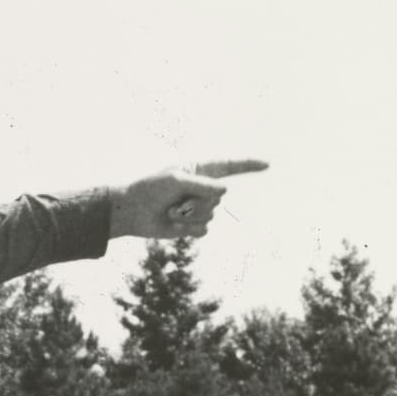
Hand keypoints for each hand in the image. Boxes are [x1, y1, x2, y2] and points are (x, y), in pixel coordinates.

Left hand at [109, 159, 268, 240]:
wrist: (130, 211)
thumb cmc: (149, 189)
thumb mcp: (176, 180)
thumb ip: (203, 184)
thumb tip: (225, 191)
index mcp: (198, 170)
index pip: (229, 166)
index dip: (248, 165)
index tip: (266, 165)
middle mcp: (202, 188)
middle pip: (218, 197)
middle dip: (196, 201)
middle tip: (173, 199)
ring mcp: (198, 207)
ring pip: (211, 215)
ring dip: (188, 215)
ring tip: (170, 211)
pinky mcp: (192, 225)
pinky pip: (203, 230)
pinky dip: (186, 229)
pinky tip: (171, 224)